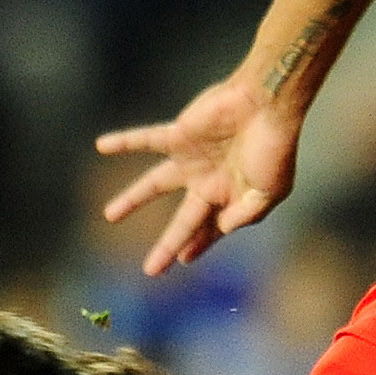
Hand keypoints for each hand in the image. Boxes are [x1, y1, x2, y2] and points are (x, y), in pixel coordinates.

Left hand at [97, 76, 298, 274]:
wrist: (266, 104)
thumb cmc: (274, 147)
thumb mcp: (269, 192)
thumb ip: (246, 215)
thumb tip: (221, 230)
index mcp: (229, 196)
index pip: (207, 229)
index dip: (197, 246)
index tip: (182, 261)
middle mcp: (206, 181)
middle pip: (181, 221)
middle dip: (167, 245)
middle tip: (150, 271)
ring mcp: (190, 159)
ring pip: (154, 184)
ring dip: (132, 200)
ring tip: (109, 216)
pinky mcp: (178, 136)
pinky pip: (146, 139)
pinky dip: (124, 142)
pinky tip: (101, 147)